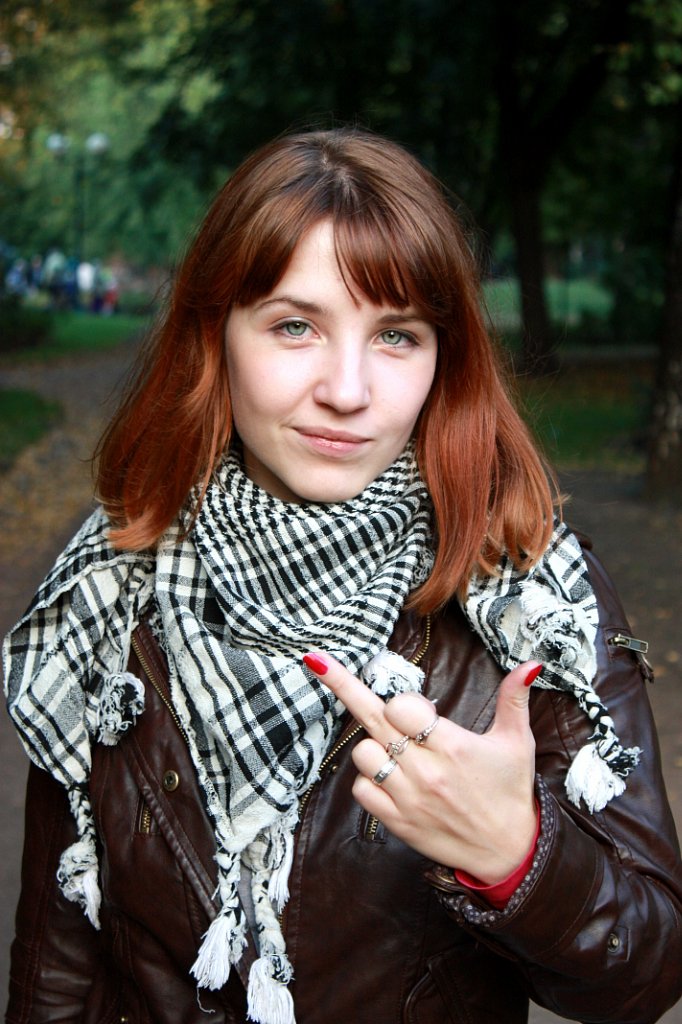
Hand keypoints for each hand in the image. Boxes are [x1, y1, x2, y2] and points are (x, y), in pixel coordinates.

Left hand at [303, 653, 539, 883]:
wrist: (508, 851)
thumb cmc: (510, 791)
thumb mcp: (517, 742)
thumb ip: (514, 699)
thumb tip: (529, 665)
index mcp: (452, 746)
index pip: (402, 707)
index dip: (402, 701)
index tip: (413, 705)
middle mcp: (426, 771)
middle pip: (371, 719)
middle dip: (344, 686)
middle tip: (319, 662)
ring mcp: (408, 798)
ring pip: (362, 754)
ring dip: (372, 745)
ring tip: (397, 751)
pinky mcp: (397, 821)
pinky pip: (361, 790)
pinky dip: (369, 781)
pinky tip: (391, 779)